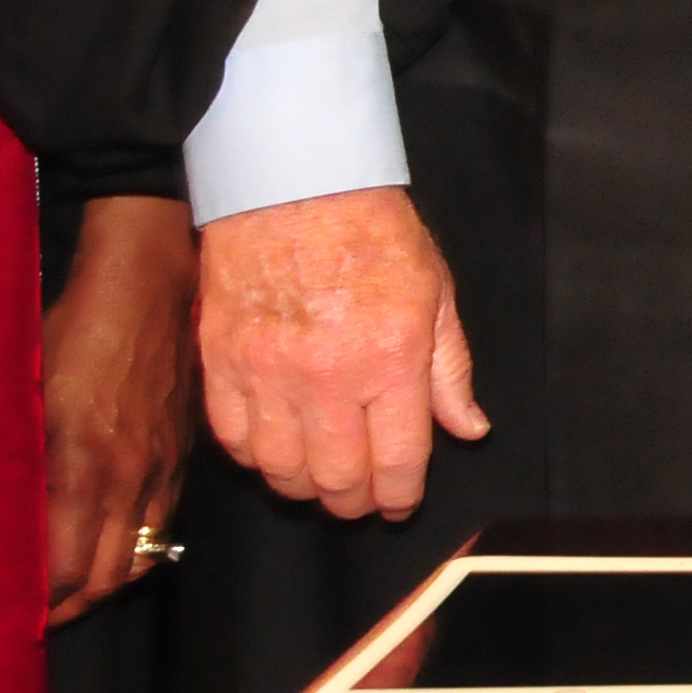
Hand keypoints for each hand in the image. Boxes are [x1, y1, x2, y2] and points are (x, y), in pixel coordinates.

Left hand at [42, 195, 197, 627]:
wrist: (148, 287)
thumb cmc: (76, 332)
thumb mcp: (31, 395)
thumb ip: (26, 462)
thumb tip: (9, 518)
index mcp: (86, 467)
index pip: (68, 569)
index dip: (43, 603)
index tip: (20, 613)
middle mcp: (130, 478)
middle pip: (109, 576)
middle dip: (75, 605)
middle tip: (43, 613)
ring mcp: (162, 467)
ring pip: (141, 555)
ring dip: (108, 582)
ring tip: (77, 588)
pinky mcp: (181, 453)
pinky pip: (162, 523)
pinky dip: (137, 547)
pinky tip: (113, 542)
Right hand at [194, 186, 486, 519]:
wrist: (295, 187)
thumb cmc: (373, 234)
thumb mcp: (436, 295)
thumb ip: (450, 371)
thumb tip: (469, 429)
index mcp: (390, 359)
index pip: (399, 459)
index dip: (400, 497)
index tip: (399, 505)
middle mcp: (328, 377)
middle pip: (337, 478)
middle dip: (353, 502)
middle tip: (360, 500)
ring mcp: (268, 373)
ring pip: (282, 470)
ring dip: (304, 488)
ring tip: (320, 482)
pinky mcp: (222, 363)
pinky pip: (233, 439)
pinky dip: (255, 458)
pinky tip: (275, 452)